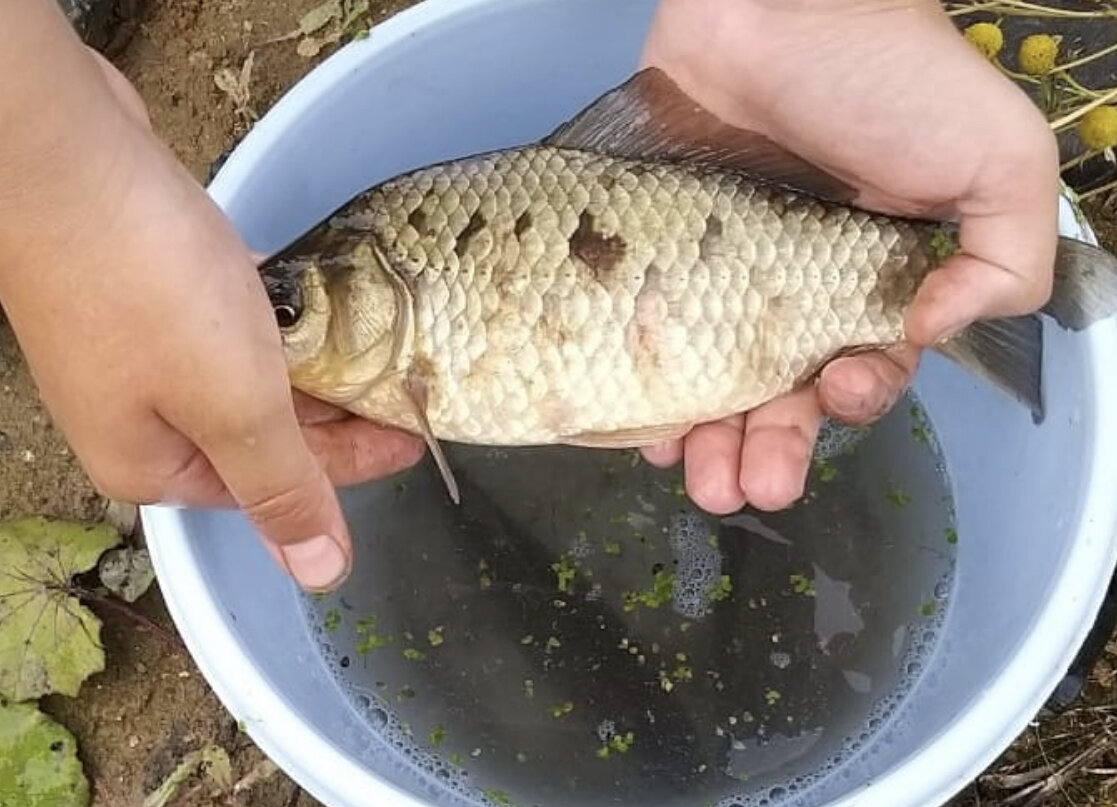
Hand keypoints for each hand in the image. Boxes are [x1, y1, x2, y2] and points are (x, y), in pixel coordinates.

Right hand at [0, 2, 422, 590]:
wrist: (61, 158)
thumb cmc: (149, 291)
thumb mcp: (233, 405)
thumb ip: (283, 487)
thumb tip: (322, 575)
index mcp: (156, 463)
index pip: (281, 483)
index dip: (357, 461)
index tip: (420, 434)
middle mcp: (143, 416)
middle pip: (265, 431)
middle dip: (336, 411)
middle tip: (411, 382)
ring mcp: (138, 348)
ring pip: (248, 372)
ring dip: (309, 361)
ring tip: (379, 342)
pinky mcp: (144, 285)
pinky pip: (227, 318)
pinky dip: (272, 315)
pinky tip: (313, 298)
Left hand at [638, 0, 1058, 513]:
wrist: (774, 3)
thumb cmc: (887, 77)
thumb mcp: (994, 160)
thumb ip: (1004, 258)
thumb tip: (935, 335)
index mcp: (872, 280)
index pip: (866, 370)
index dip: (852, 400)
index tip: (835, 390)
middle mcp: (792, 290)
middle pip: (782, 397)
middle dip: (773, 453)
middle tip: (748, 488)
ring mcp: (718, 277)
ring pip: (715, 386)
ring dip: (713, 447)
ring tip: (704, 483)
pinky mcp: (657, 259)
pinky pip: (651, 341)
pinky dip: (649, 394)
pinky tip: (649, 434)